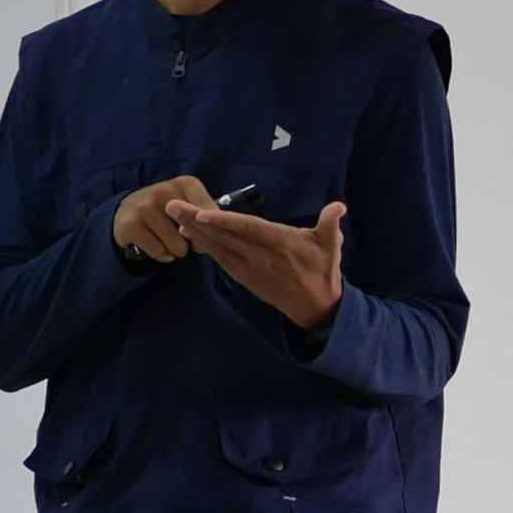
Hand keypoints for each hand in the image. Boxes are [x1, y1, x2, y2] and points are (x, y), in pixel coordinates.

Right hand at [113, 174, 213, 263]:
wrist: (128, 210)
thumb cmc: (168, 210)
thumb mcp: (191, 205)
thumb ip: (207, 218)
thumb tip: (211, 236)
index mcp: (186, 183)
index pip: (211, 215)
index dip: (210, 230)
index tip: (201, 227)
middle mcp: (164, 190)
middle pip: (195, 234)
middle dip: (191, 241)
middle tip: (178, 231)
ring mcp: (145, 207)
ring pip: (178, 247)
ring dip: (176, 250)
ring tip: (166, 237)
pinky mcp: (130, 225)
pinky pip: (160, 253)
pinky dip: (161, 255)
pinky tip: (154, 243)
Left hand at [178, 200, 347, 329]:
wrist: (316, 307)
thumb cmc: (323, 270)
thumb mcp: (332, 245)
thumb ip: (330, 224)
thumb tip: (339, 206)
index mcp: (280, 243)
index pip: (248, 229)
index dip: (224, 221)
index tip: (202, 212)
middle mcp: (260, 256)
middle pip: (224, 235)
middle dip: (196, 220)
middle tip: (172, 206)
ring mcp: (250, 268)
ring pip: (218, 247)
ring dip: (195, 231)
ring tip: (174, 216)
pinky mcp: (244, 277)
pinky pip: (220, 259)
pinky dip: (204, 246)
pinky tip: (190, 234)